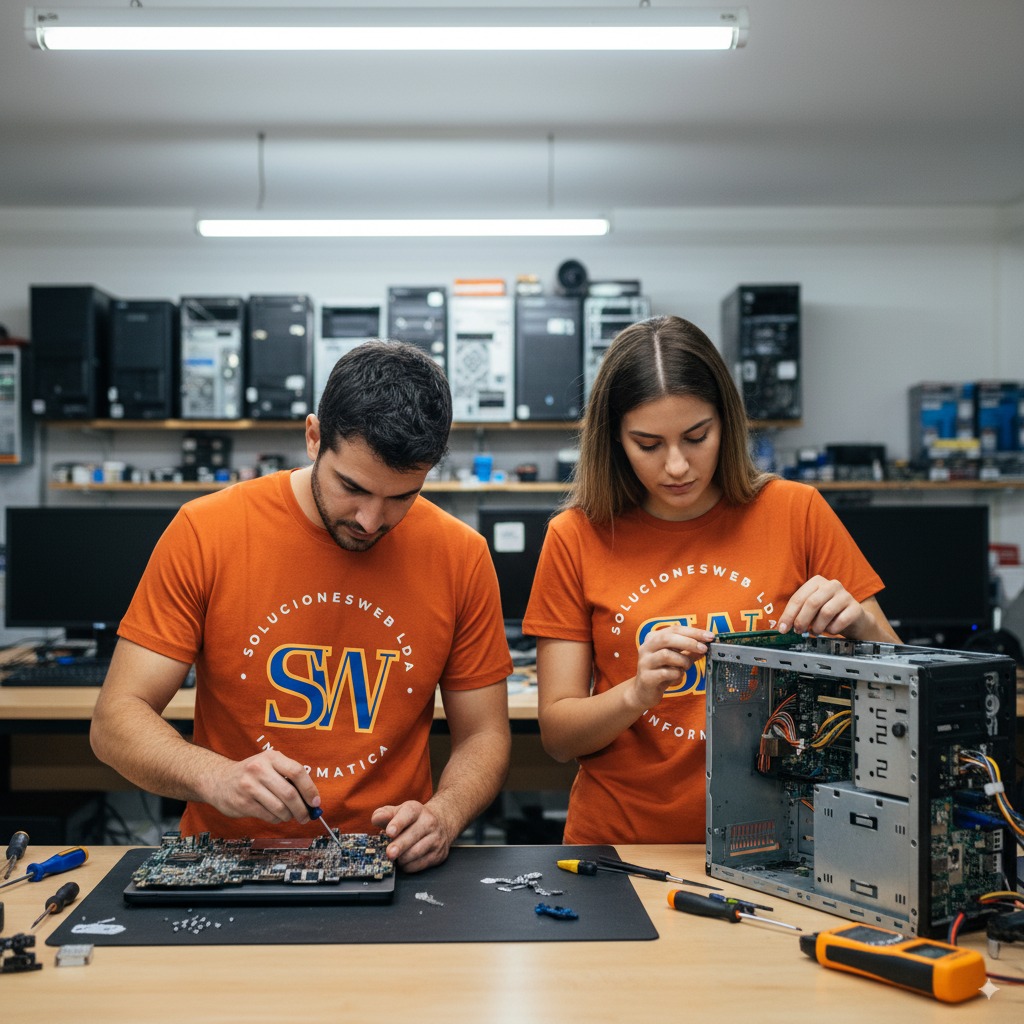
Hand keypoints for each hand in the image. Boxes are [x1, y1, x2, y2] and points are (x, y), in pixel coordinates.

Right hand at [202, 748, 321, 823]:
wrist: (218, 780)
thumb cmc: (251, 773)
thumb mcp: (269, 765)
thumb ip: (289, 777)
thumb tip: (312, 799)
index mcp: (271, 757)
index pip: (297, 772)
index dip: (310, 789)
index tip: (316, 801)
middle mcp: (259, 769)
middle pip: (290, 793)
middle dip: (302, 809)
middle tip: (306, 816)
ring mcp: (249, 786)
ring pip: (280, 807)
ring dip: (289, 816)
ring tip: (289, 815)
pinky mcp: (242, 803)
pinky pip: (268, 816)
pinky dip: (276, 819)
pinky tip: (275, 815)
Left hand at [371, 800, 458, 872]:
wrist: (440, 824)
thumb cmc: (412, 820)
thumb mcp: (399, 812)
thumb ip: (385, 814)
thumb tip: (376, 819)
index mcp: (416, 810)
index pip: (408, 814)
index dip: (398, 823)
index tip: (389, 832)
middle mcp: (429, 822)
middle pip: (413, 835)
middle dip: (399, 846)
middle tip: (389, 853)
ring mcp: (436, 838)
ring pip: (416, 852)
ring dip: (402, 858)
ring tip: (395, 857)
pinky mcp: (439, 854)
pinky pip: (420, 864)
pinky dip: (408, 866)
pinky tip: (405, 861)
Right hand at [631, 624, 713, 710]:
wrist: (644, 691)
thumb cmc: (661, 671)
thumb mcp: (677, 659)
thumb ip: (689, 651)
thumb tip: (706, 645)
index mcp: (654, 638)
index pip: (675, 629)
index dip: (693, 632)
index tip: (709, 636)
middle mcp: (647, 647)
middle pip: (667, 638)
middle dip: (689, 642)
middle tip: (704, 648)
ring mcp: (645, 662)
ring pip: (666, 655)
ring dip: (682, 660)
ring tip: (687, 666)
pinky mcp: (646, 677)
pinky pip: (665, 673)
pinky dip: (676, 674)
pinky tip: (678, 676)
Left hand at [777, 576, 867, 637]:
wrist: (854, 619)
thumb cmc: (828, 613)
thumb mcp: (811, 610)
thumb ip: (797, 614)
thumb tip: (783, 626)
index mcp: (816, 582)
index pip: (798, 598)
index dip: (789, 614)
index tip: (783, 628)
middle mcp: (831, 585)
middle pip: (812, 603)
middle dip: (802, 620)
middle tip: (799, 631)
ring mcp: (845, 595)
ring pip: (826, 612)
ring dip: (817, 626)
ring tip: (815, 631)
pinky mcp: (856, 608)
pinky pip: (841, 620)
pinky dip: (832, 629)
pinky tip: (830, 630)